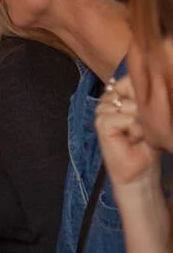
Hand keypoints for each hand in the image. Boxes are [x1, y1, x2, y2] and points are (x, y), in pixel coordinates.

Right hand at [97, 74, 159, 189]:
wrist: (141, 173)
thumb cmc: (148, 146)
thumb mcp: (150, 117)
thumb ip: (144, 98)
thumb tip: (148, 84)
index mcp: (119, 94)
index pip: (131, 80)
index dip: (145, 95)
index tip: (147, 116)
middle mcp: (108, 99)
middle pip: (130, 90)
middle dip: (143, 111)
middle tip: (142, 130)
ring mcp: (102, 110)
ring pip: (127, 104)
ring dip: (140, 123)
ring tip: (138, 136)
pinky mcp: (101, 123)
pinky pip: (121, 117)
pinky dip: (133, 129)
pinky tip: (132, 140)